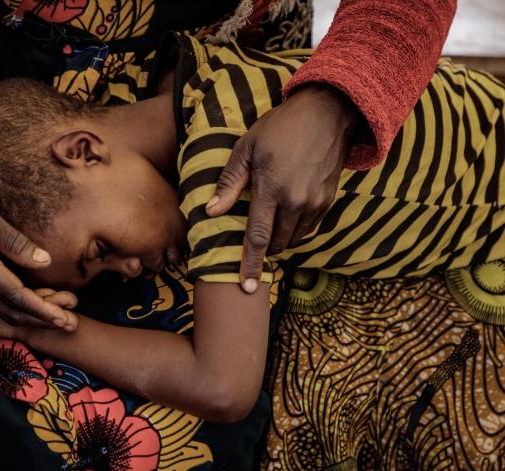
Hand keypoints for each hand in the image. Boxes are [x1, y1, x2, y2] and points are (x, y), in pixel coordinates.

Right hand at [0, 188, 76, 329]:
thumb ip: (14, 243)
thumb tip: (45, 261)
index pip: (17, 297)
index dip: (42, 310)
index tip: (64, 318)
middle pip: (12, 313)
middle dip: (43, 322)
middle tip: (71, 325)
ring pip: (1, 316)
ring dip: (30, 323)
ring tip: (56, 324)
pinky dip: (11, 320)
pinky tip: (25, 322)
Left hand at [206, 85, 357, 292]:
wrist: (326, 114)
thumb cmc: (279, 128)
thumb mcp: (246, 148)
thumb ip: (229, 182)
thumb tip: (211, 211)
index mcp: (271, 189)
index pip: (258, 237)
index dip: (251, 264)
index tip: (246, 287)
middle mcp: (296, 201)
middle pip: (276, 242)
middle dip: (263, 247)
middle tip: (253, 233)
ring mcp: (315, 203)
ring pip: (293, 238)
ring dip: (279, 237)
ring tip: (271, 216)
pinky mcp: (327, 201)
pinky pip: (307, 228)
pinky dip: (295, 228)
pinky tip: (287, 210)